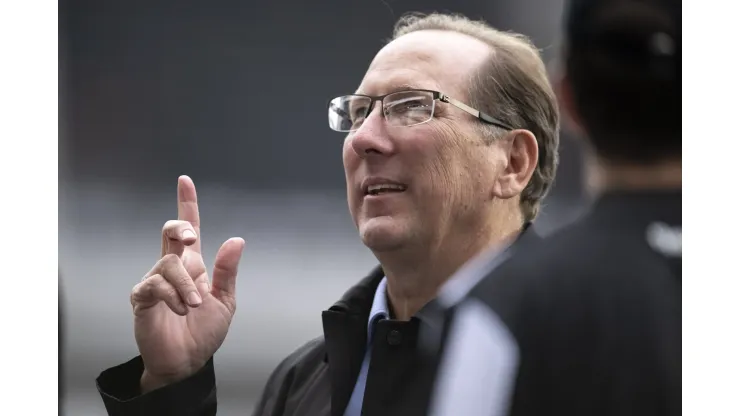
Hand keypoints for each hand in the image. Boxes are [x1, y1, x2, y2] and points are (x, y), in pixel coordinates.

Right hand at [130, 175, 244, 391]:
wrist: (187, 362)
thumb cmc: (204, 332)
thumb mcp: (225, 300)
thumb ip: (227, 271)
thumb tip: (236, 240)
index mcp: (193, 266)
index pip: (189, 229)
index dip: (187, 205)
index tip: (185, 181)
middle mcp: (173, 268)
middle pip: (169, 233)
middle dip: (178, 227)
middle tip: (190, 238)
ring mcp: (156, 282)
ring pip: (167, 263)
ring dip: (185, 285)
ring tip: (195, 306)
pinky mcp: (142, 299)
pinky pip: (153, 285)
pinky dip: (172, 296)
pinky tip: (182, 309)